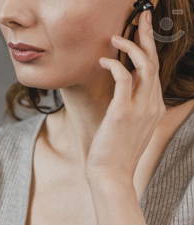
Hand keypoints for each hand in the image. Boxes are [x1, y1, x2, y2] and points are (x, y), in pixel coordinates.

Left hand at [85, 10, 165, 180]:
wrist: (111, 175)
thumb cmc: (115, 151)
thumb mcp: (129, 124)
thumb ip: (132, 102)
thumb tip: (126, 81)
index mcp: (154, 106)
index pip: (154, 69)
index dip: (149, 47)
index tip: (142, 30)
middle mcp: (152, 104)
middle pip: (154, 61)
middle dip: (147, 36)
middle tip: (142, 16)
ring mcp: (140, 108)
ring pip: (144, 66)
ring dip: (132, 46)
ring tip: (116, 37)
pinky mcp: (123, 112)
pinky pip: (123, 79)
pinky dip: (114, 65)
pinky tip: (103, 61)